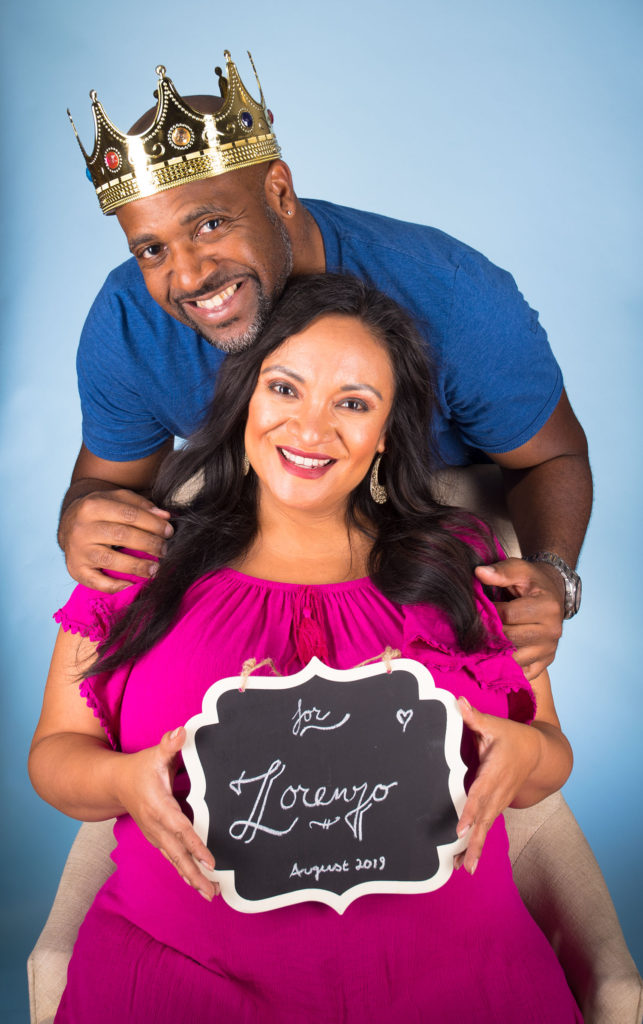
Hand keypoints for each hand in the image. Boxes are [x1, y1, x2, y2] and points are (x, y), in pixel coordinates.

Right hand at [60, 488, 173, 591]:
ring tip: (155, 569)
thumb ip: (141, 505)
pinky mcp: (75, 569)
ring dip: (136, 566)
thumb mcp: (117, 499)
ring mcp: (77, 550)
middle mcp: (82, 528)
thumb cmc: (101, 511)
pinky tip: (131, 585)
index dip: (152, 523)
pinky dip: (114, 586)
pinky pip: (95, 581)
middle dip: (148, 544)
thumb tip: (165, 517)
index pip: (129, 514)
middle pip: (121, 535)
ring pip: (110, 560)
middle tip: (165, 550)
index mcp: (93, 506)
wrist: (69, 523)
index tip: (169, 532)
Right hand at [116, 727, 217, 900]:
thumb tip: (181, 731)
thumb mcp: (155, 753)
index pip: (181, 828)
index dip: (196, 845)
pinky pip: (172, 858)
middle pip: (178, 854)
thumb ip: (170, 744)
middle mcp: (156, 826)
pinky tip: (197, 883)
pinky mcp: (156, 839)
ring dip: (192, 878)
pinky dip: (184, 871)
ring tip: (210, 895)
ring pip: (175, 861)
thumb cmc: (140, 768)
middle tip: (213, 892)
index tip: (212, 861)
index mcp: (159, 806)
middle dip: (195, 874)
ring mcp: (155, 835)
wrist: (116, 783)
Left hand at [454, 697, 539, 874]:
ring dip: (476, 848)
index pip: (480, 793)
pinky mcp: (498, 806)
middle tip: (465, 864)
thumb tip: (458, 701)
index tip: (461, 827)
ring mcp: (500, 801)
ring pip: (487, 827)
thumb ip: (474, 717)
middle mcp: (498, 791)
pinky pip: (487, 827)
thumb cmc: (513, 738)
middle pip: (485, 819)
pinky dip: (478, 844)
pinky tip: (466, 862)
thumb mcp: (495, 725)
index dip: (471, 810)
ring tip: (465, 869)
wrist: (539, 754)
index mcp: (495, 772)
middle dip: (475, 841)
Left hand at [475, 558, 563, 678]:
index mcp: (548, 607)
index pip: (509, 615)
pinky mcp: (544, 663)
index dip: (488, 612)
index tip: (476, 607)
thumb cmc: (532, 581)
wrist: (552, 594)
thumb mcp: (520, 569)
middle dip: (489, 633)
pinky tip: (494, 656)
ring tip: (480, 641)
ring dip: (495, 652)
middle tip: (473, 627)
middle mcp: (552, 631)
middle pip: (511, 639)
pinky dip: (507, 668)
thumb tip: (479, 573)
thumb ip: (501, 571)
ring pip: (515, 659)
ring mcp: (549, 650)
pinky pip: (522, 673)